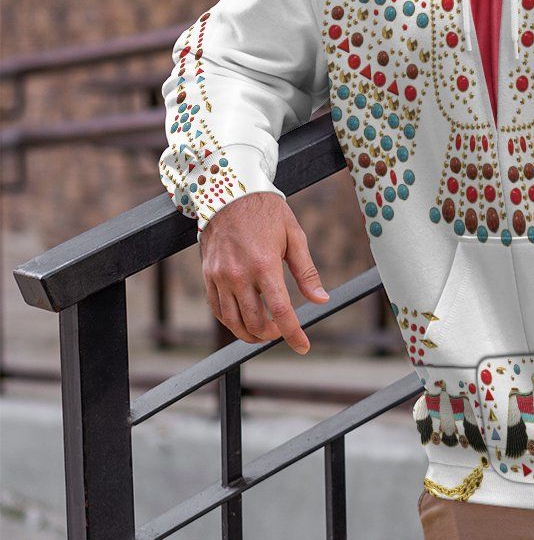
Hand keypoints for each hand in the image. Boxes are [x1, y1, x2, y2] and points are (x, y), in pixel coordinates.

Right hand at [198, 191, 329, 354]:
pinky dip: (231, 322)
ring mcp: (220, 277)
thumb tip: (321, 300)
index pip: (280, 310)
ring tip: (266, 331)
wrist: (229, 193)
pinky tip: (244, 320)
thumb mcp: (294, 236)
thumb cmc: (267, 212)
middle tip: (284, 330)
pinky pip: (217, 309)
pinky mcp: (207, 276)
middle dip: (273, 334)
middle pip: (255, 321)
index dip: (293, 333)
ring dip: (251, 334)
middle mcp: (239, 274)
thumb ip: (306, 272)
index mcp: (264, 264)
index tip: (303, 346)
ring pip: (233, 322)